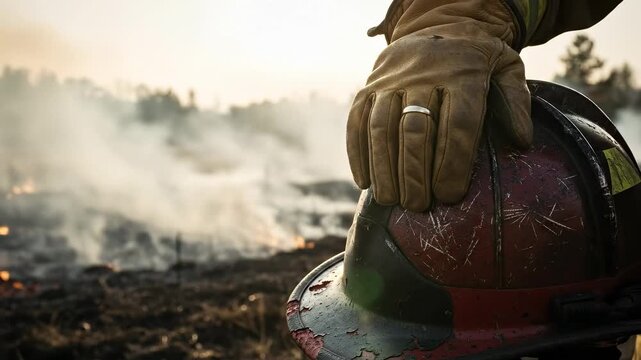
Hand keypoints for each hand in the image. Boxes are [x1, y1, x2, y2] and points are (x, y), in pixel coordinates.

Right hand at [346, 2, 531, 211]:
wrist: (439, 23)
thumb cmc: (476, 59)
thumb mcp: (507, 68)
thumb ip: (516, 102)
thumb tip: (521, 142)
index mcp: (464, 73)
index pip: (457, 125)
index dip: (452, 165)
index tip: (449, 196)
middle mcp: (424, 74)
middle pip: (416, 130)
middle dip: (415, 174)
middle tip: (418, 206)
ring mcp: (391, 79)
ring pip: (382, 127)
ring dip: (384, 169)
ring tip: (391, 201)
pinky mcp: (369, 85)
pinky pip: (357, 121)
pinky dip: (357, 153)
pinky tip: (365, 181)